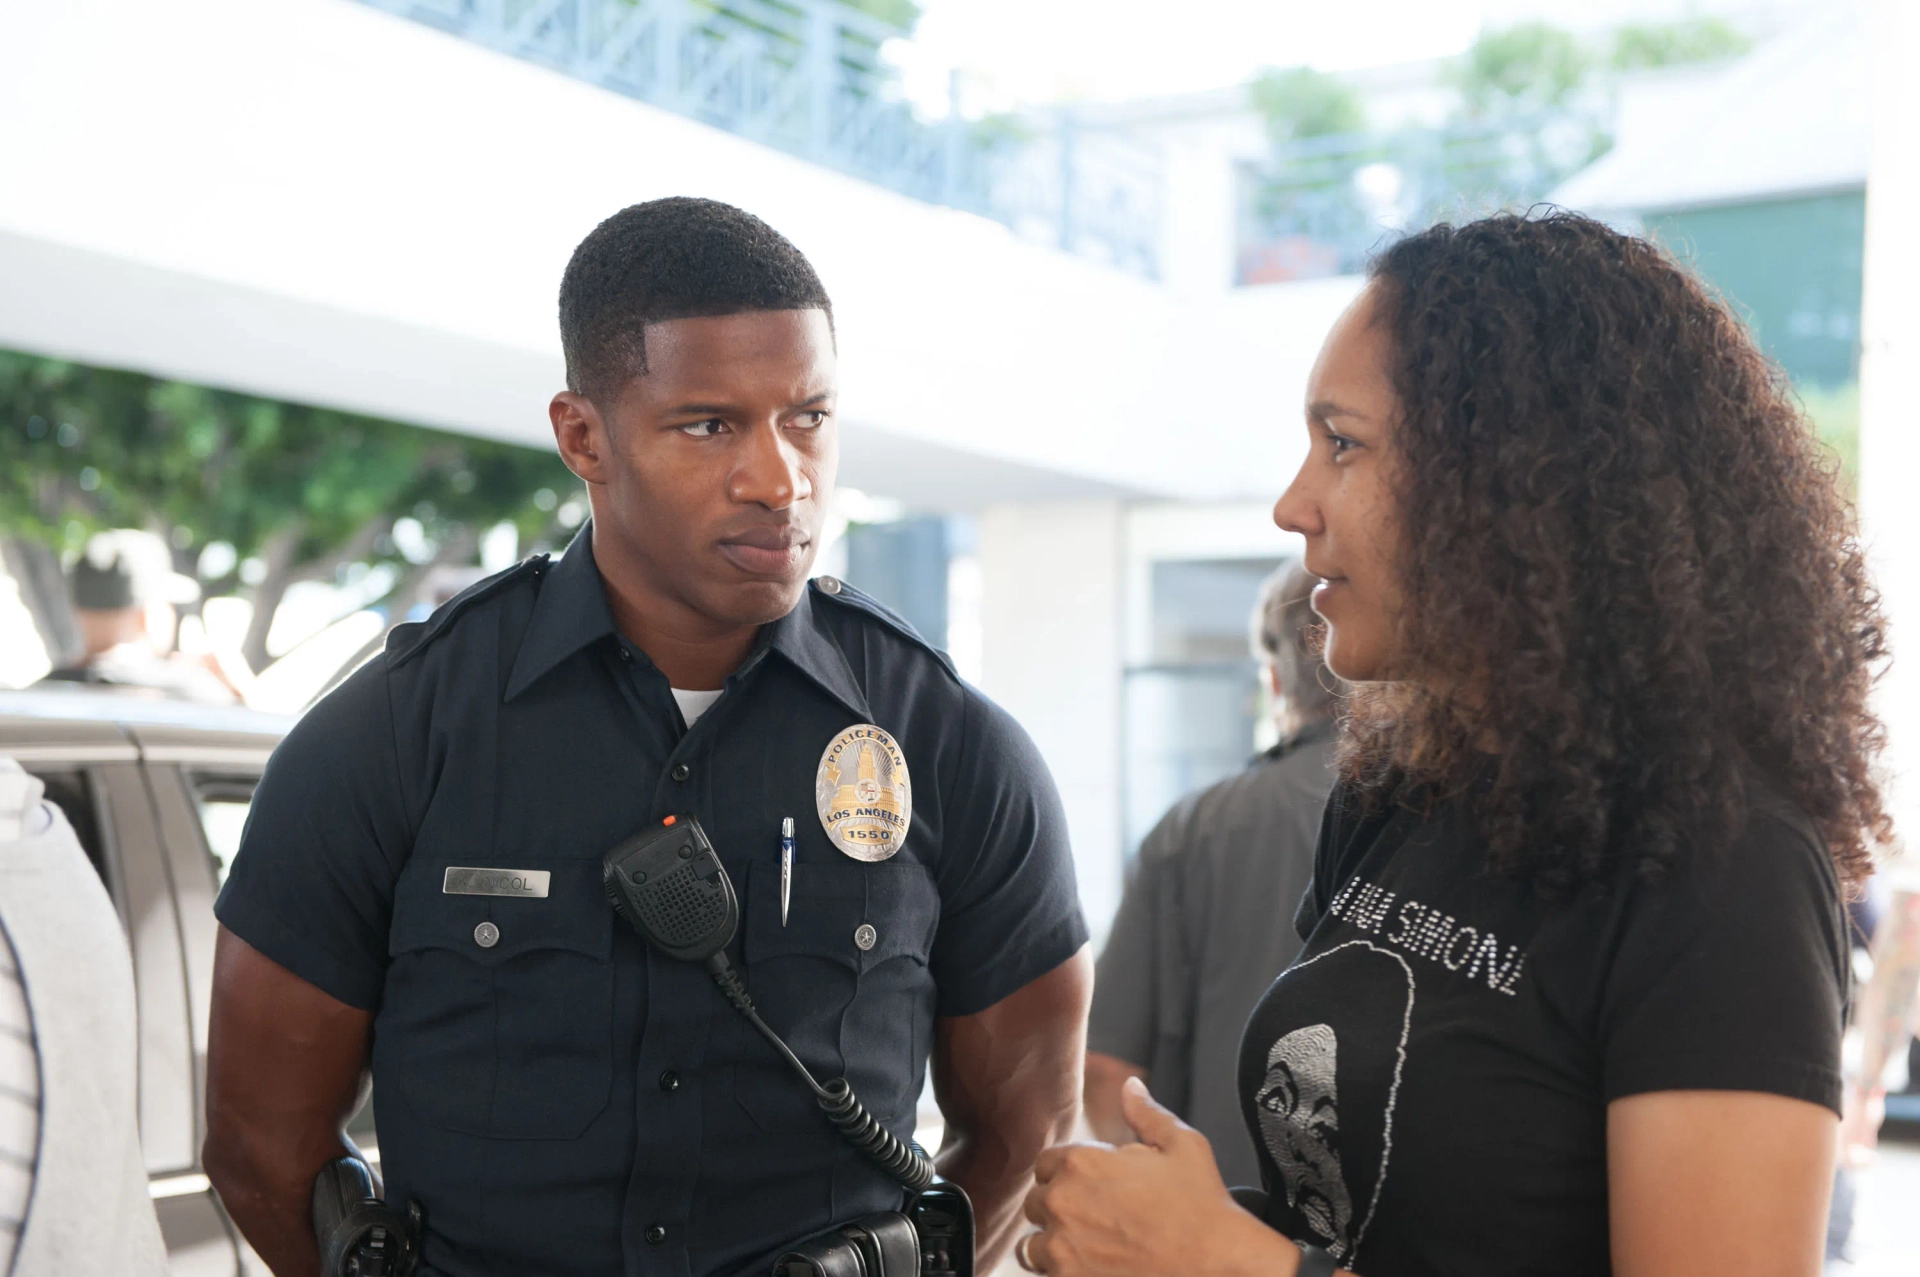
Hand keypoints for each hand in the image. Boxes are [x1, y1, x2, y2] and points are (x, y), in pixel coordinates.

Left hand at [1018, 1077, 1298, 1276]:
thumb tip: (1130, 1087)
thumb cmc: (1202, 1207)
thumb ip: (1146, 1113)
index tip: (1091, 1188)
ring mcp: (1061, 1248)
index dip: (1069, 1174)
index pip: (1046, 1164)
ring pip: (1032, 1245)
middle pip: (1036, 1203)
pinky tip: (1091, 1267)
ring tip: (1088, 1248)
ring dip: (1054, 1244)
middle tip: (1096, 1219)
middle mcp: (1063, 1203)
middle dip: (1060, 1208)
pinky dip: (1062, 1273)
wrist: (1217, 1265)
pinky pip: (1044, 1276)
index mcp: (1081, 1162)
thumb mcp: (1181, 1145)